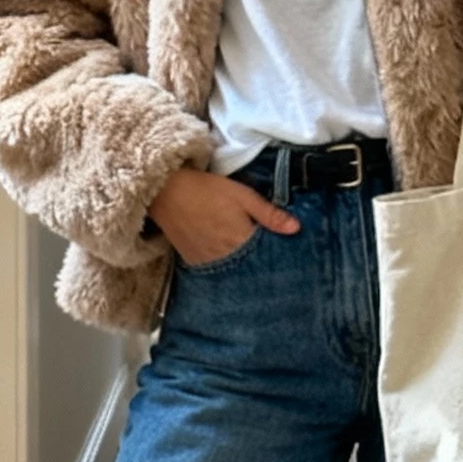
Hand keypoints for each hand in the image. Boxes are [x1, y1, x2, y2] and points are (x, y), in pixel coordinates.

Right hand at [147, 166, 299, 266]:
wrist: (166, 191)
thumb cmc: (207, 189)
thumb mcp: (242, 195)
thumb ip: (269, 214)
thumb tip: (296, 228)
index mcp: (241, 240)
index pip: (267, 256)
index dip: (277, 254)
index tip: (286, 253)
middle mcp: (225, 257)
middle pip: (250, 267)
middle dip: (260, 264)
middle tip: (270, 260)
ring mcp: (207, 262)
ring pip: (232, 272)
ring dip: (242, 268)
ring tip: (249, 260)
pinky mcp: (193, 262)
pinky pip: (214, 271)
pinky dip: (223, 268)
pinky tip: (228, 260)